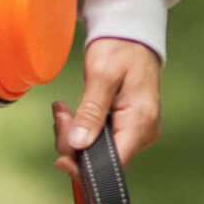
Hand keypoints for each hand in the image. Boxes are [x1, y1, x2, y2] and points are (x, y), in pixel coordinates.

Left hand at [52, 37, 161, 174]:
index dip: (85, 167)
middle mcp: (143, 133)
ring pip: (96, 150)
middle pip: (101, 159)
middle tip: (61, 114)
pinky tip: (72, 113)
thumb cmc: (120, 49)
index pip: (114, 164)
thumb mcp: (102, 76)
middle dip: (73, 142)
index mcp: (140, 122)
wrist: (131, 36)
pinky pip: (98, 140)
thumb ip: (91, 112)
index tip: (60, 158)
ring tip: (63, 110)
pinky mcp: (126, 129)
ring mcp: (135, 132)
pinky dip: (81, 129)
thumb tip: (79, 144)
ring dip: (73, 134)